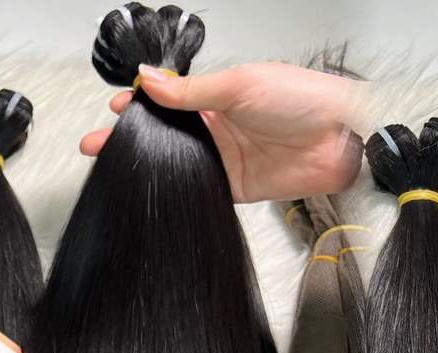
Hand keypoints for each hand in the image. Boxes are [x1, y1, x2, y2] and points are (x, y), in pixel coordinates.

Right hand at [80, 62, 363, 202]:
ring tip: (116, 166)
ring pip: (179, 161)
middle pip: (168, 133)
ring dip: (150, 164)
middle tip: (97, 145)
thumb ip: (191, 92)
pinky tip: (156, 186)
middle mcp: (220, 126)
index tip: (114, 111)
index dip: (141, 106)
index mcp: (217, 94)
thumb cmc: (301, 98)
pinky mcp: (239, 186)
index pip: (169, 100)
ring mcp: (228, 157)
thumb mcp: (239, 85)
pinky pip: (203, 187)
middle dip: (133, 138)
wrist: (340, 136)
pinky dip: (179, 187)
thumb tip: (148, 80)